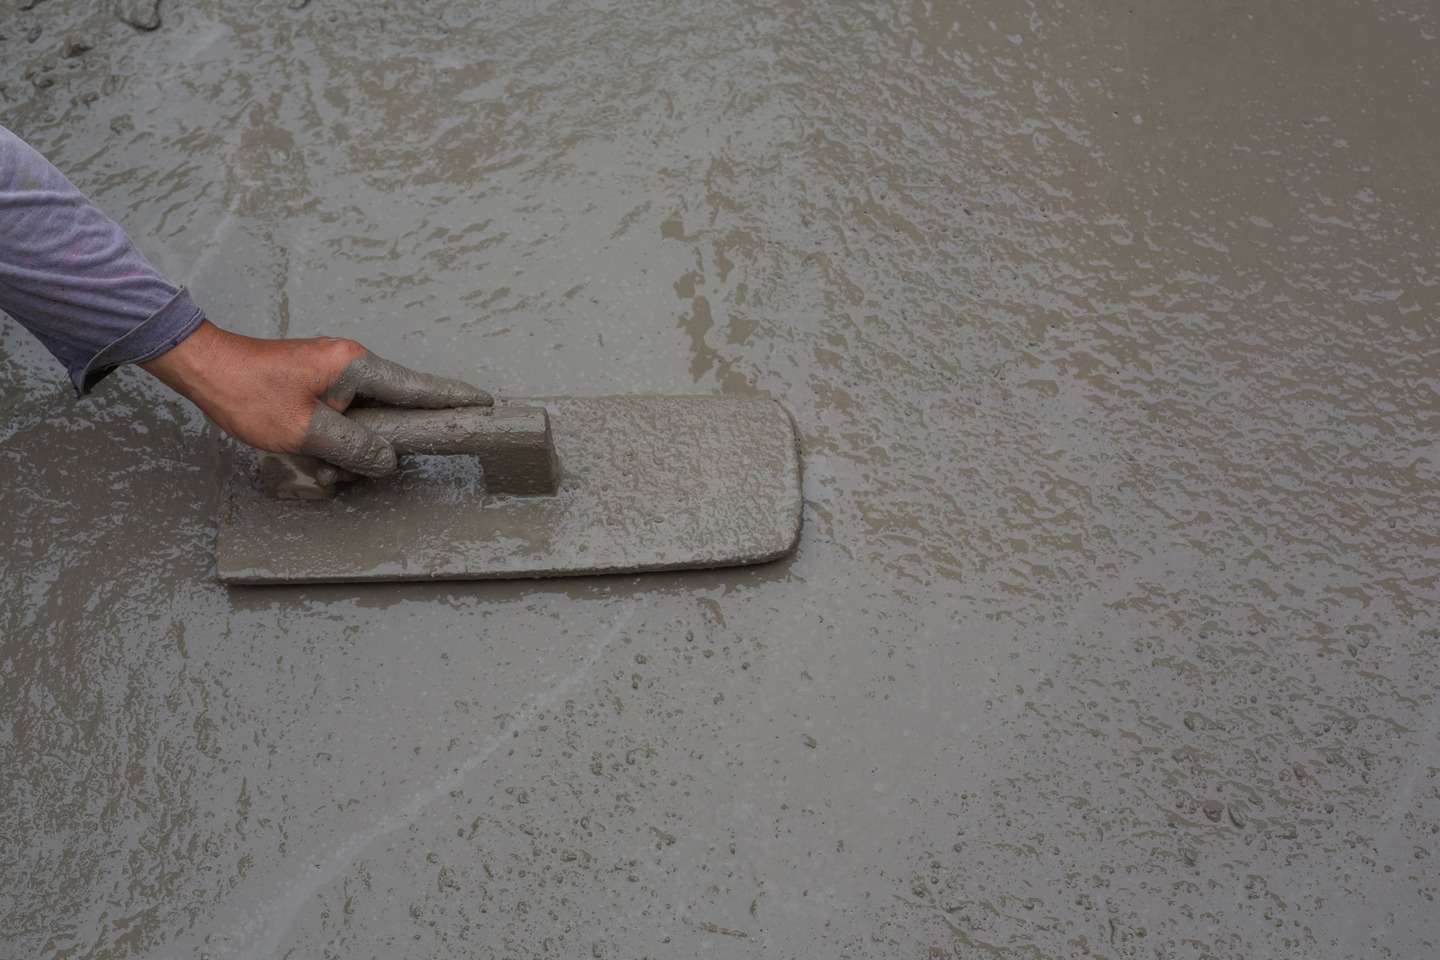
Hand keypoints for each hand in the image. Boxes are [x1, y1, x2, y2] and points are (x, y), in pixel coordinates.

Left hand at [140, 320, 491, 474]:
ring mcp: (335, 374)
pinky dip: (329, 441)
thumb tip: (388, 461)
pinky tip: (305, 453)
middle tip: (347, 461)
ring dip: (343, 448)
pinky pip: (342, 419)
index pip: (419, 387)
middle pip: (392, 410)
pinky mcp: (318, 385)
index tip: (487, 405)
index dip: (454, 399)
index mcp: (356, 366)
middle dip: (376, 444)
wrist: (203, 368)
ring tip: (309, 457)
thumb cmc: (248, 393)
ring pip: (363, 421)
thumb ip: (354, 448)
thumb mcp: (304, 431)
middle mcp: (352, 364)